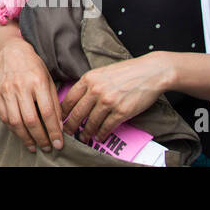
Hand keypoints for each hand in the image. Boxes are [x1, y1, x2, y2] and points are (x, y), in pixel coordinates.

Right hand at [0, 37, 64, 152]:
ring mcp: (6, 89)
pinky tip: (21, 134)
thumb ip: (54, 103)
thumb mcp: (49, 81)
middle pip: (30, 120)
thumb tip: (58, 127)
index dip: (53, 131)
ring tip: (34, 146)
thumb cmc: (34, 67)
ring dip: (25, 138)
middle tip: (47, 147)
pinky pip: (4, 117)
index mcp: (38, 81)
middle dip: (40, 138)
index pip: (47, 112)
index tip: (58, 144)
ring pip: (15, 121)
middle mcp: (21, 86)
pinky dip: (13, 129)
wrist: (12, 53)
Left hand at [59, 52, 174, 145]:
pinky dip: (101, 134)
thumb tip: (78, 99)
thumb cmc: (127, 71)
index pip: (69, 99)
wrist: (150, 72)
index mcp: (89, 79)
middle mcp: (96, 90)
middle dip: (70, 126)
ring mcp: (108, 101)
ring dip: (86, 133)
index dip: (62, 112)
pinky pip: (106, 127)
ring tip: (83, 138)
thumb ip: (89, 84)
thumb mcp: (102, 72)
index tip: (60, 119)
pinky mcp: (121, 111)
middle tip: (67, 133)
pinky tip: (98, 137)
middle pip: (77, 113)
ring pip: (91, 122)